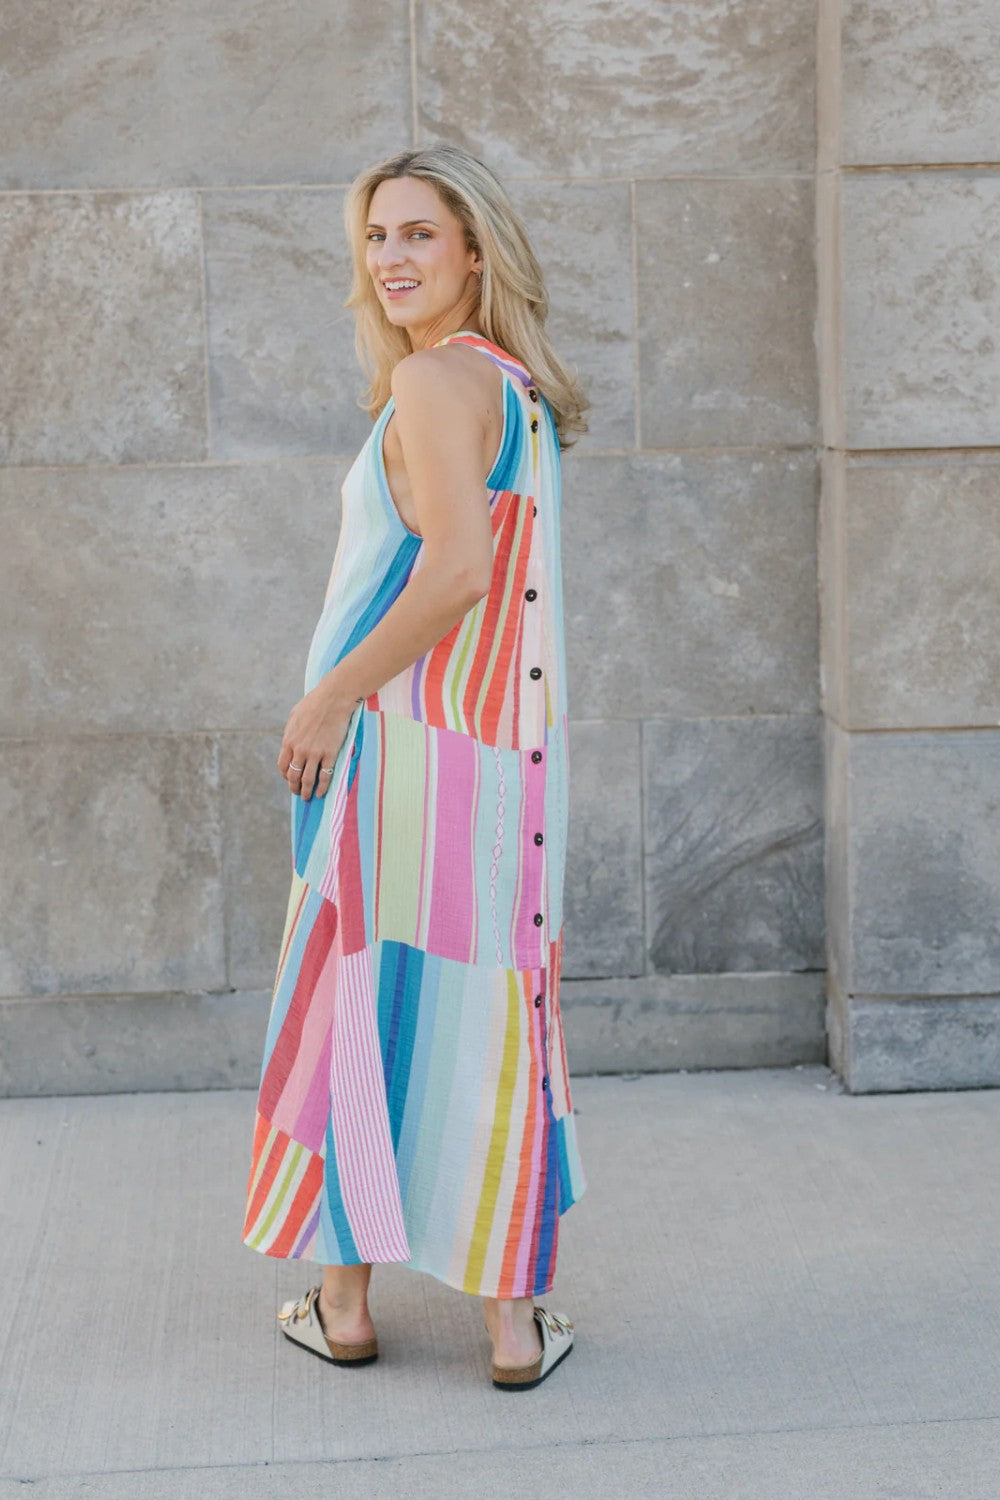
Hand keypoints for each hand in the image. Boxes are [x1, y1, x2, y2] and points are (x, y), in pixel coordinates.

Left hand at [277, 681, 358, 799]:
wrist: (333, 699)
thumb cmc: (314, 703)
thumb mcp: (294, 716)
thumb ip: (291, 732)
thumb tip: (290, 742)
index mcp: (289, 740)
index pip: (283, 766)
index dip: (285, 775)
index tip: (289, 779)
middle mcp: (299, 750)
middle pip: (293, 776)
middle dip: (294, 787)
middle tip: (297, 792)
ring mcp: (315, 753)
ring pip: (307, 779)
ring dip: (306, 791)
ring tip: (308, 797)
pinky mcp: (330, 754)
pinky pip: (325, 776)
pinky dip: (322, 788)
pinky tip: (322, 793)